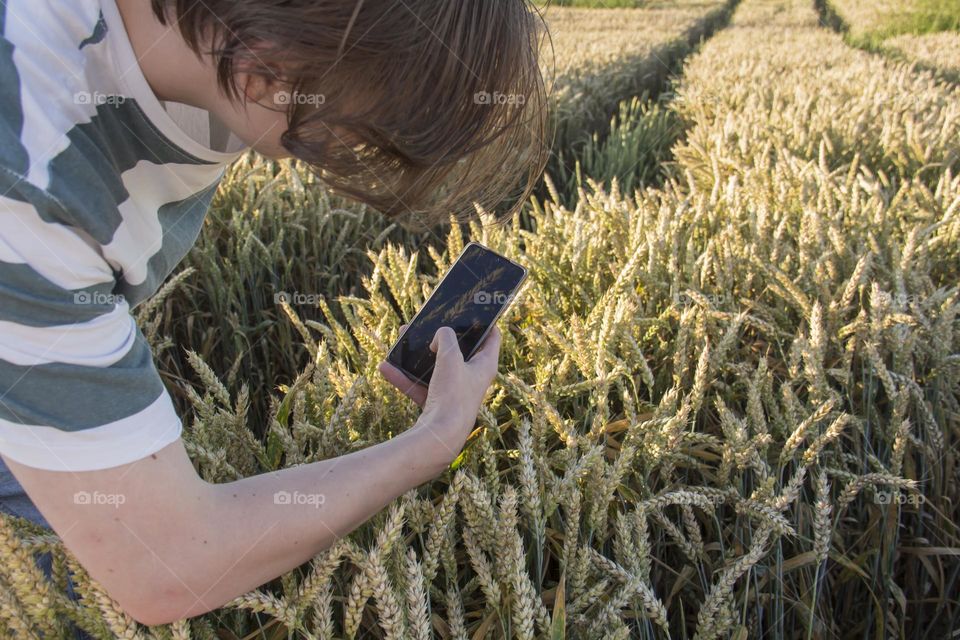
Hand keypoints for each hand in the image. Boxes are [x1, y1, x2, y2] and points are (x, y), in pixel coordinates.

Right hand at [378, 324, 501, 464]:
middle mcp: (472, 378)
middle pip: (458, 349)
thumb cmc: (453, 395)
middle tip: (427, 322)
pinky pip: (419, 386)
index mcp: (485, 365)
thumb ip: (445, 337)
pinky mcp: (438, 403)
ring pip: (435, 366)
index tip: (473, 309)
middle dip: (440, 335)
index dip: (484, 320)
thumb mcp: (450, 357)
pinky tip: (386, 367)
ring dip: (418, 354)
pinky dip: (405, 377)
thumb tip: (439, 335)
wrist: (439, 436)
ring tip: (403, 337)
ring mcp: (454, 391)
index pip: (491, 336)